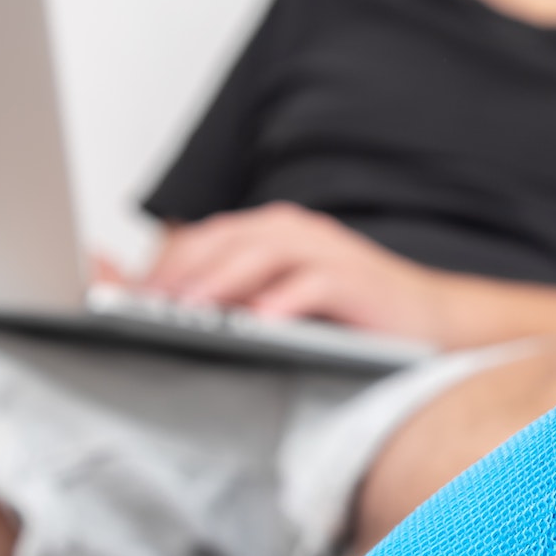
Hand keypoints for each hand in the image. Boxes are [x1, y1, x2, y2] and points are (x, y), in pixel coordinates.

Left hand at [140, 203, 447, 341]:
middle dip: (179, 275)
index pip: (200, 239)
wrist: (432, 321)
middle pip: (222, 241)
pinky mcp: (356, 279)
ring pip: (260, 255)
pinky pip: (313, 284)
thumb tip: (158, 304)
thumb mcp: (279, 302)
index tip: (124, 304)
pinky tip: (261, 324)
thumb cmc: (350, 316)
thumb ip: (227, 298)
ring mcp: (327, 251)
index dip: (159, 268)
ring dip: (220, 283)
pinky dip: (284, 302)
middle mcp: (294, 231)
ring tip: (188, 314)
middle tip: (144, 312)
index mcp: (271, 231)